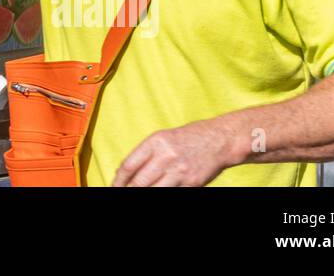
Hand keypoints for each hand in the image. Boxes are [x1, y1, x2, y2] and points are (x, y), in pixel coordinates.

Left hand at [112, 120, 233, 186]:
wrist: (219, 140)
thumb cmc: (189, 138)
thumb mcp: (163, 138)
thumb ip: (146, 154)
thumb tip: (125, 172)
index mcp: (155, 142)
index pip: (129, 165)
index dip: (118, 180)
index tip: (114, 186)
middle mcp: (166, 156)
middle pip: (139, 182)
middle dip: (127, 190)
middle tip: (120, 194)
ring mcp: (179, 171)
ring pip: (153, 191)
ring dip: (143, 194)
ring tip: (136, 195)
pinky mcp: (191, 183)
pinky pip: (171, 193)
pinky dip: (162, 195)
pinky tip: (158, 193)